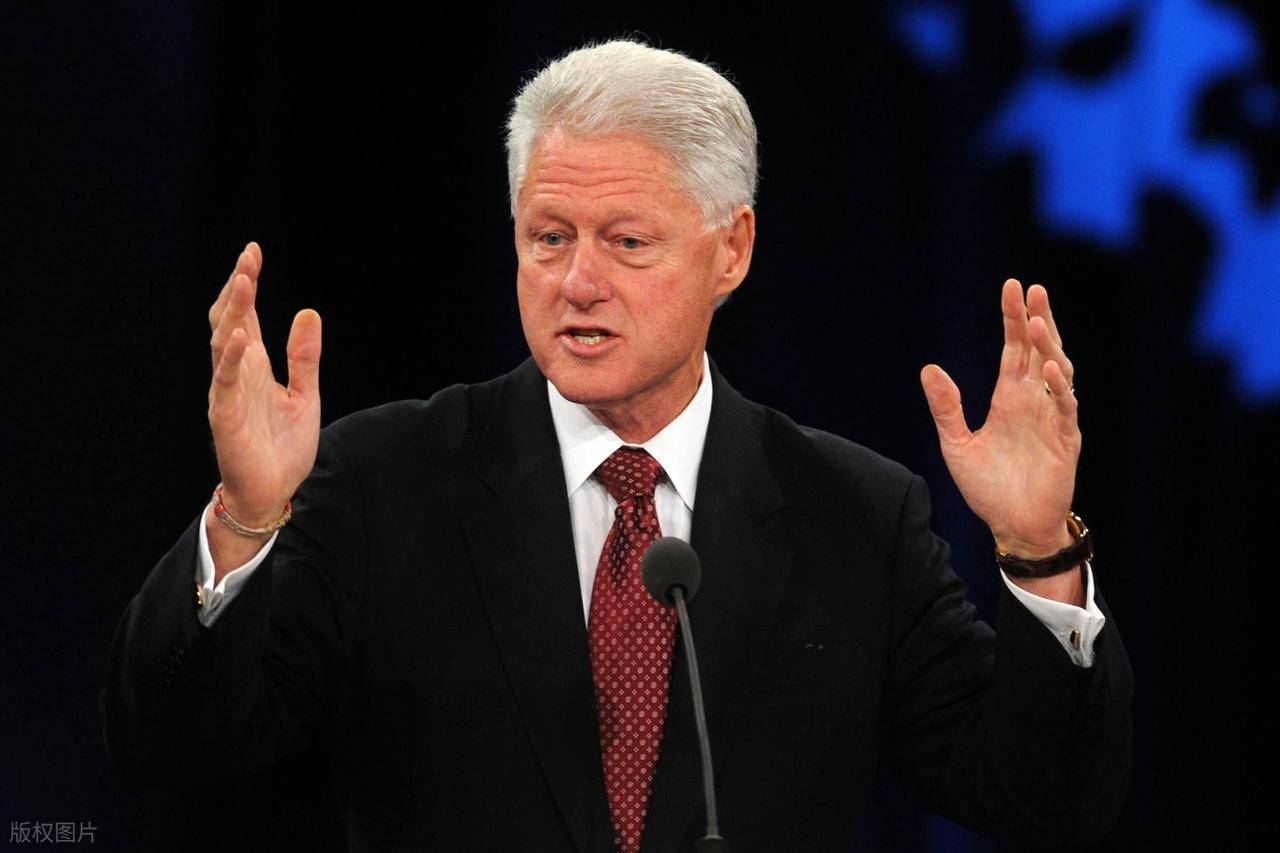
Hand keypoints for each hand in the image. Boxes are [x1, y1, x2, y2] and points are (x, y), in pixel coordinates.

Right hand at [207, 242, 321, 527]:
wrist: (272, 493)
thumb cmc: (282, 446)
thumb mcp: (305, 394)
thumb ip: (305, 357)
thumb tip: (308, 312)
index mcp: (254, 366)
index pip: (245, 316)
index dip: (246, 284)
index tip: (253, 252)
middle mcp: (236, 374)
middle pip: (230, 321)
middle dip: (237, 289)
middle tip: (247, 258)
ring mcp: (227, 394)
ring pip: (223, 345)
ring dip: (233, 313)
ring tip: (243, 282)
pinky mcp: (226, 418)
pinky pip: (225, 384)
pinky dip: (231, 359)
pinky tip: (239, 336)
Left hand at [920, 279, 1078, 556]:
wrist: (1013, 527)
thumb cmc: (988, 488)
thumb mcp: (957, 445)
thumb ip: (946, 408)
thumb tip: (929, 368)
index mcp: (1008, 399)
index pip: (1014, 350)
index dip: (1013, 319)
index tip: (1012, 288)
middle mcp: (1033, 403)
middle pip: (1039, 352)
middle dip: (1037, 320)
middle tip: (1033, 289)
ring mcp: (1052, 419)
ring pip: (1058, 373)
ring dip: (1050, 347)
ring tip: (1038, 322)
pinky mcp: (1065, 441)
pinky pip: (1065, 409)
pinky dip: (1061, 389)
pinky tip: (1052, 370)